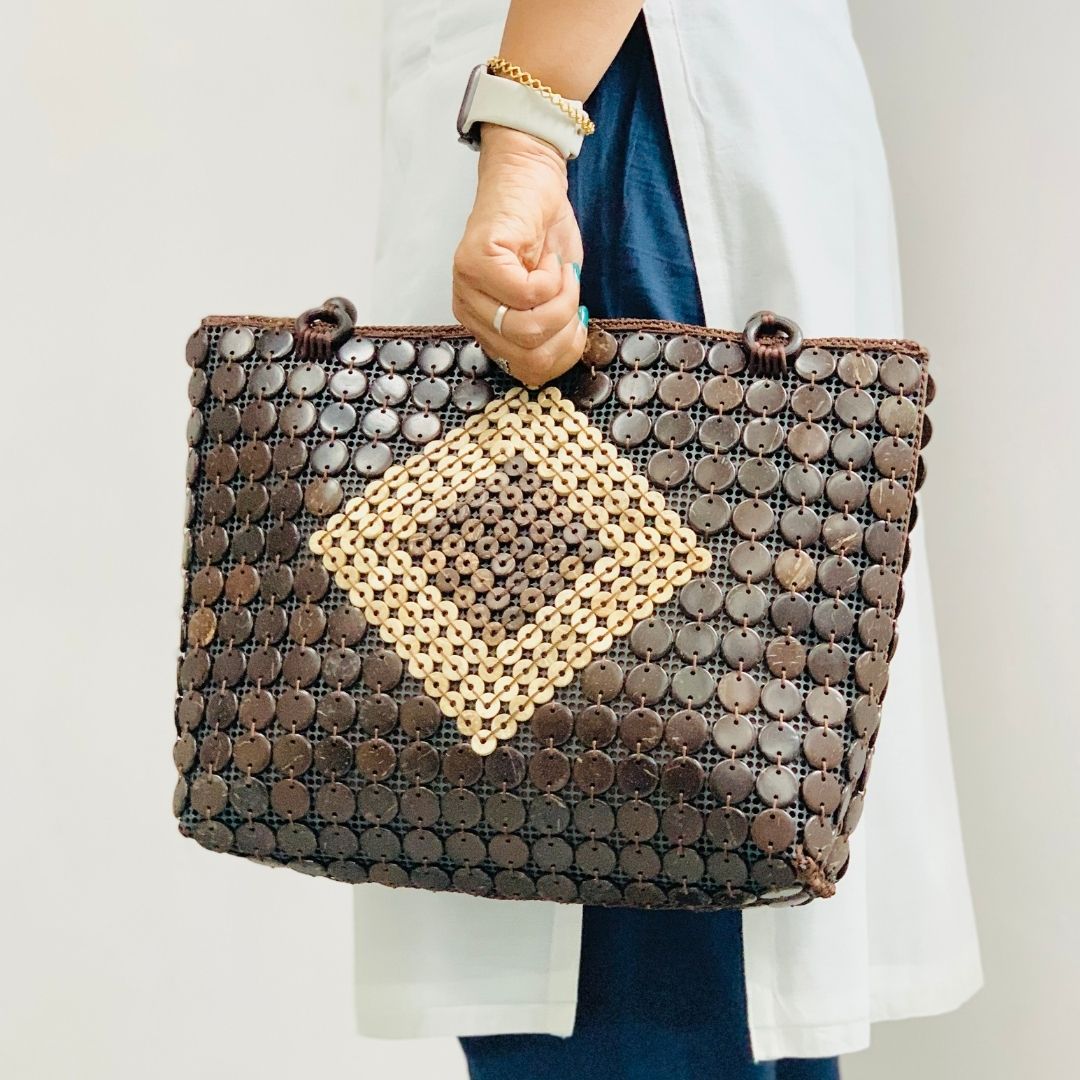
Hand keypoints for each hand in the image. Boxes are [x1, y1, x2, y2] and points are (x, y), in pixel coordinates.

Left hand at [452, 124, 587, 387]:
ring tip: (560, 272)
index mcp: (486, 328)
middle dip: (567, 325)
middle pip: (532, 354)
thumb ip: (551, 333)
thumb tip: (563, 358)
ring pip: (529, 327)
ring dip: (562, 299)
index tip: (578, 324)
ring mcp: (469, 288)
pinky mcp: (477, 262)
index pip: (529, 371)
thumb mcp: (555, 297)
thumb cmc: (544, 235)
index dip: (565, 352)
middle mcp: (470, 312)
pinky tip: (547, 257)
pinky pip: (528, 294)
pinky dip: (553, 277)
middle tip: (571, 291)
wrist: (532, 179)